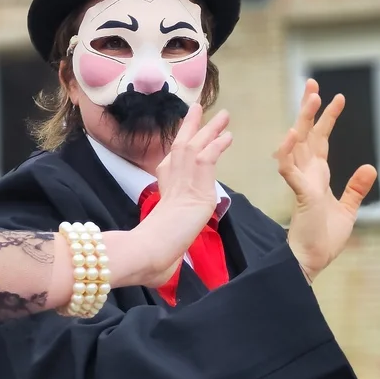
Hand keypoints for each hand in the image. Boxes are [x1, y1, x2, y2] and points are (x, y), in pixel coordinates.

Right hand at [133, 104, 232, 287]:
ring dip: (209, 129)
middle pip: (181, 144)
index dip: (179, 147)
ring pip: (196, 144)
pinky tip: (228, 136)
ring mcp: (182, 177)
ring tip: (222, 115)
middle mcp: (169, 177)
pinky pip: (209, 156)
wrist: (151, 248)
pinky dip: (218, 144)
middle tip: (198, 109)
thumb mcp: (163, 239)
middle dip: (191, 127)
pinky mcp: (196, 182)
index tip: (184, 138)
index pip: (171, 162)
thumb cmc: (150, 252)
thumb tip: (162, 269)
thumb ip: (166, 242)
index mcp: (162, 188)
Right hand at [275, 79, 376, 283]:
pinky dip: (288, 151)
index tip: (336, 97)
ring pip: (298, 143)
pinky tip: (291, 134)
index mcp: (317, 175)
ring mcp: (301, 181)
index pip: (320, 139)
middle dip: (309, 108)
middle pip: (306, 133)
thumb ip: (356, 188)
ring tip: (311, 97)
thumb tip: (371, 166)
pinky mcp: (300, 193)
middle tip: (313, 83)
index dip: (327, 118)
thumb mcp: (348, 209)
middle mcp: (307, 173)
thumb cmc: (325, 238)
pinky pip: (289, 168)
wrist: (312, 260)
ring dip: (302, 120)